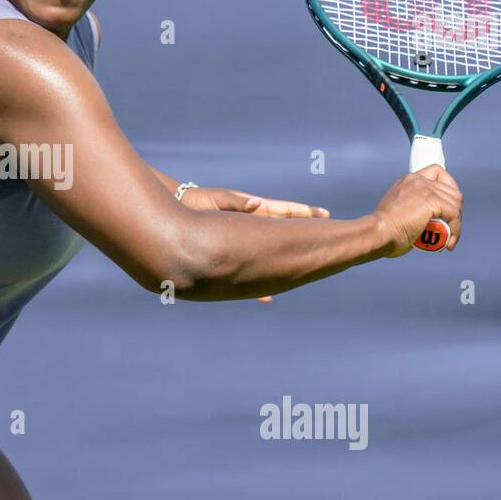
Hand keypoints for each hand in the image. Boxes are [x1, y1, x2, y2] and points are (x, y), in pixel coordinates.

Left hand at [179, 187, 330, 300]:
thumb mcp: (214, 200)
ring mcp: (240, 240)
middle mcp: (249, 224)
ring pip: (269, 254)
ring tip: (305, 271)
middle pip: (282, 232)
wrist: (171, 210)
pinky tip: (268, 299)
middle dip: (304, 235)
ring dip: (285, 262)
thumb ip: (235, 203)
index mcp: (249, 208)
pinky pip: (247, 271)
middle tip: (329, 237)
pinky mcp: (227, 254)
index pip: (282, 211)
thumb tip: (256, 202)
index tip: (324, 215)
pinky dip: (258, 286)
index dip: (303, 214)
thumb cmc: (192, 202)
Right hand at [370, 165, 463, 256]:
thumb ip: (412, 208)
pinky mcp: (431, 200)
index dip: (448, 188)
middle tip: (450, 230)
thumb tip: (425, 222)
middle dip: (455, 211)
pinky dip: (456, 230)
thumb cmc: (383, 232)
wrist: (377, 234)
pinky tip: (449, 243)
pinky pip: (454, 214)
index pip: (437, 173)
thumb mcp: (397, 212)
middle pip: (452, 190)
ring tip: (449, 240)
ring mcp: (425, 189)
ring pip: (456, 202)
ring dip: (457, 222)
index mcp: (408, 181)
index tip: (448, 207)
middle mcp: (418, 180)